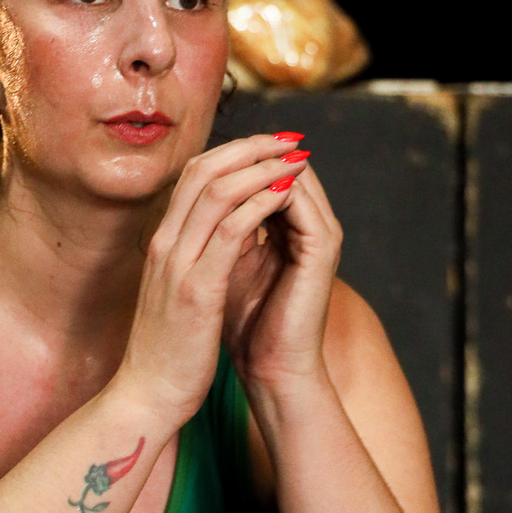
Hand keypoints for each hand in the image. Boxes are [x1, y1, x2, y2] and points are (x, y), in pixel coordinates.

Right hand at [115, 134, 312, 428]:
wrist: (147, 397)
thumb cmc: (169, 352)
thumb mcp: (179, 294)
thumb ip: (198, 262)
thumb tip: (229, 238)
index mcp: (162, 244)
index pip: (193, 176)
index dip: (233, 152)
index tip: (269, 145)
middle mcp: (164, 245)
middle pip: (203, 171)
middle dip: (251, 148)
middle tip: (289, 140)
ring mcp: (177, 265)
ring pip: (217, 191)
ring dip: (261, 168)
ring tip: (296, 159)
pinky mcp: (195, 290)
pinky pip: (229, 230)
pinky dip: (259, 204)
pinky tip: (286, 196)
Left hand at [222, 154, 341, 398]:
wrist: (269, 368)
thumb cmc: (243, 324)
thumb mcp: (224, 264)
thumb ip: (219, 229)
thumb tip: (189, 196)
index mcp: (291, 228)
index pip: (267, 174)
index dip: (236, 159)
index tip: (200, 153)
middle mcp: (312, 225)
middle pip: (282, 166)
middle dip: (247, 152)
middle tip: (211, 144)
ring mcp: (321, 234)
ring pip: (290, 175)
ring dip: (254, 165)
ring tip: (219, 161)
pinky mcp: (322, 248)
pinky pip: (295, 200)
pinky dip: (263, 189)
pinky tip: (230, 189)